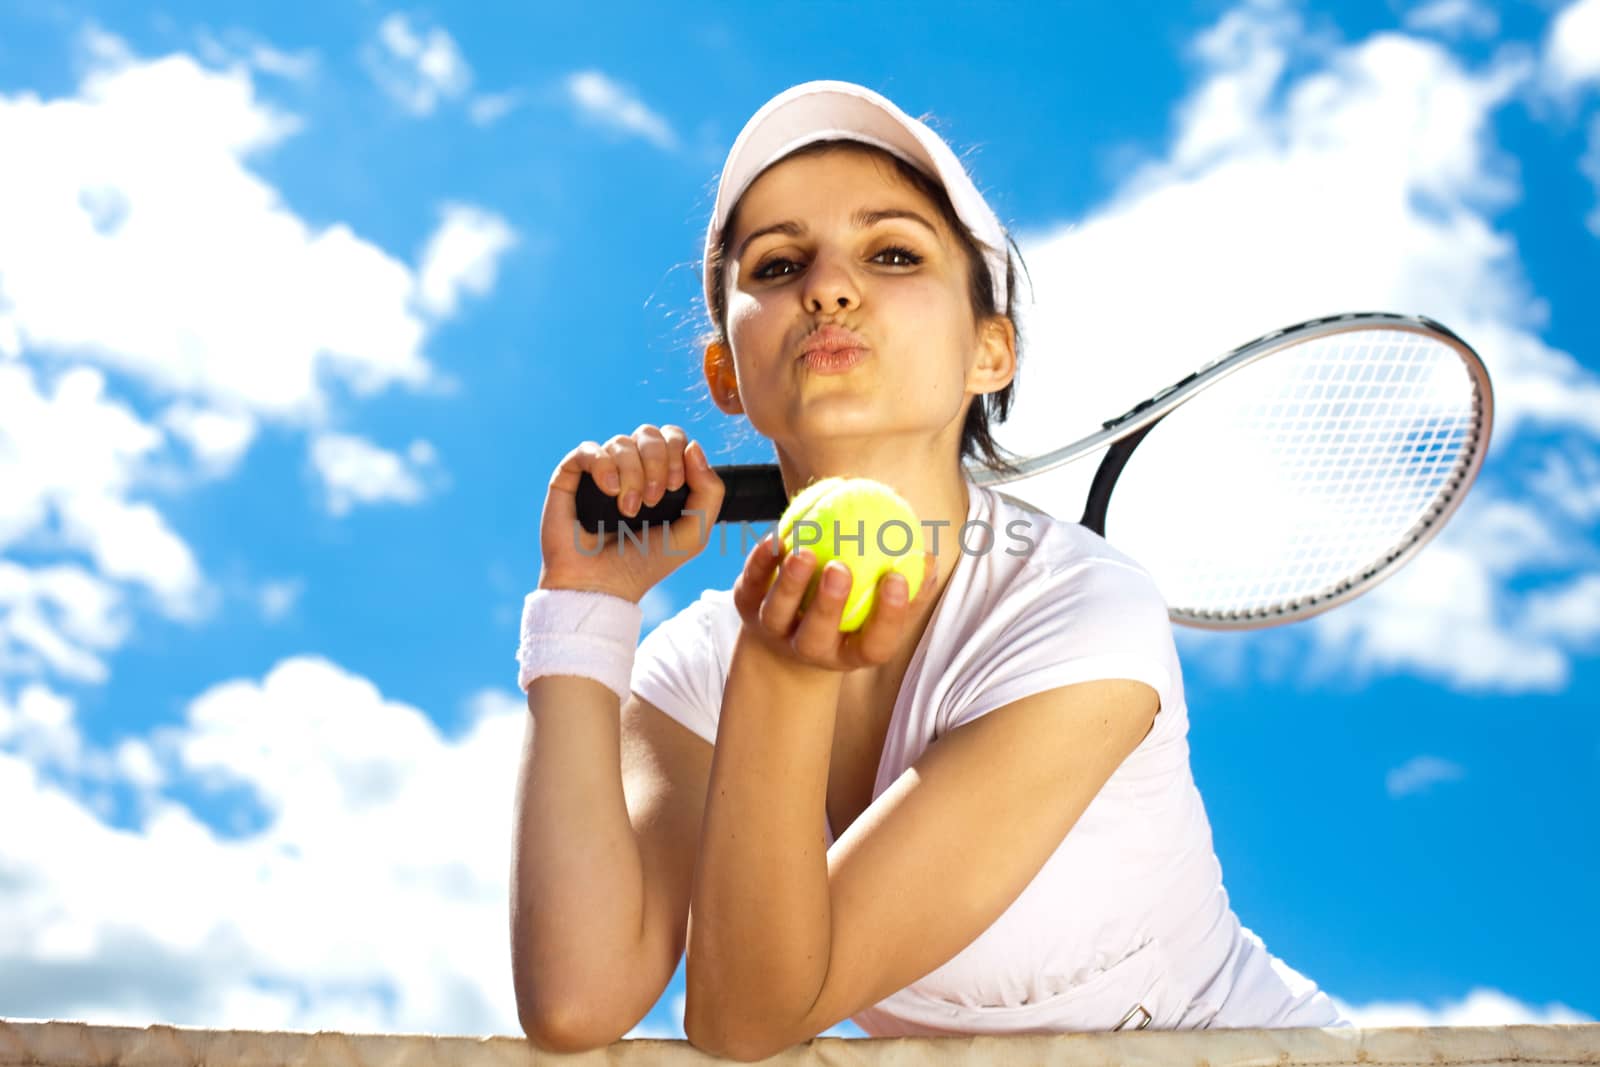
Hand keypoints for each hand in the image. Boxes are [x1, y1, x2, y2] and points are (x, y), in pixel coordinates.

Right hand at [538, 424, 724, 601]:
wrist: (603, 585)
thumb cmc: (646, 563)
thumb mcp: (694, 534)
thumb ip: (710, 492)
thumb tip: (694, 447)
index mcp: (659, 476)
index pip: (672, 437)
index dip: (677, 452)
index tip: (674, 486)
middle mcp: (630, 468)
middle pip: (649, 433)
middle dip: (657, 461)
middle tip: (653, 499)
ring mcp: (600, 471)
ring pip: (621, 442)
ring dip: (632, 474)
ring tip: (628, 510)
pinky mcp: (570, 476)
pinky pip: (588, 450)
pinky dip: (603, 466)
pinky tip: (609, 491)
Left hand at [731, 533, 938, 671]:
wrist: (789, 629)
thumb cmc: (850, 609)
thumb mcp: (877, 603)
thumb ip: (904, 580)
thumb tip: (930, 550)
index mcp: (851, 652)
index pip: (875, 645)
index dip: (888, 617)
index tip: (898, 577)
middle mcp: (811, 649)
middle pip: (818, 637)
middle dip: (828, 606)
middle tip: (841, 569)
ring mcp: (774, 632)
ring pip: (778, 614)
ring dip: (790, 583)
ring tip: (804, 550)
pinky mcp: (745, 610)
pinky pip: (751, 586)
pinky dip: (760, 564)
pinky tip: (775, 537)